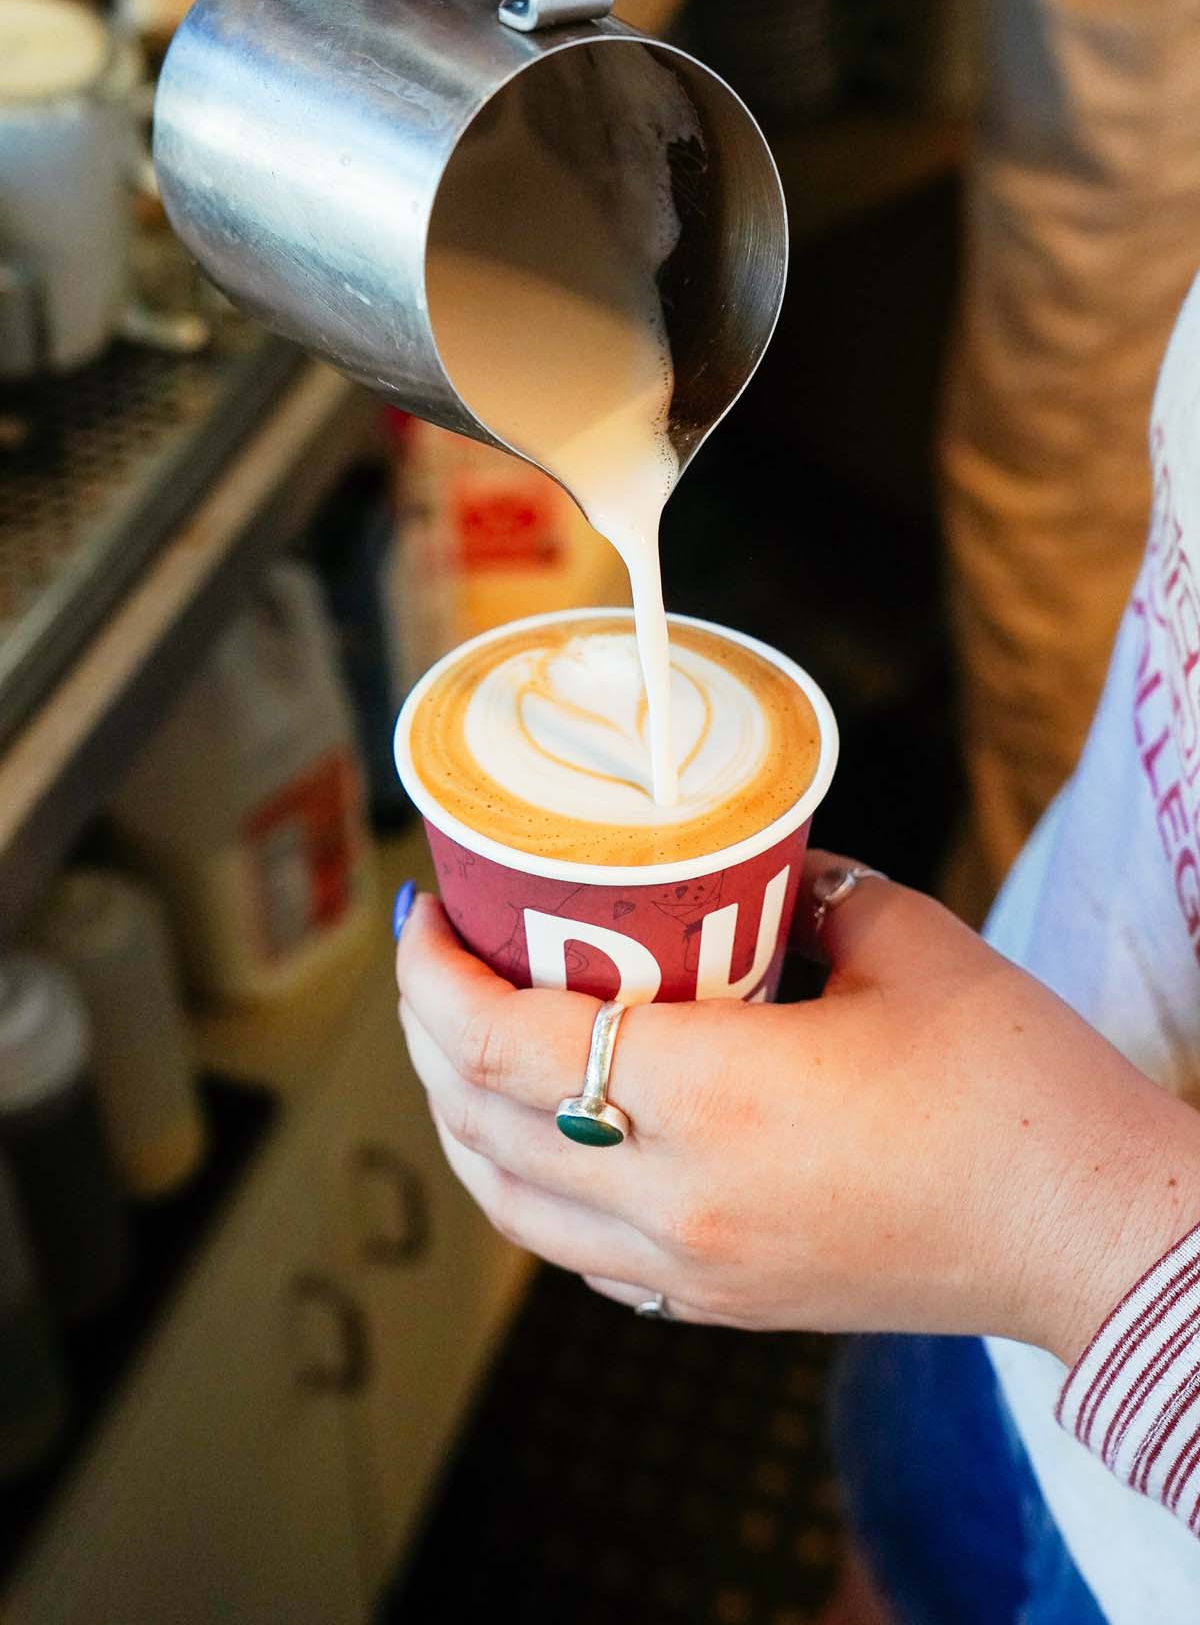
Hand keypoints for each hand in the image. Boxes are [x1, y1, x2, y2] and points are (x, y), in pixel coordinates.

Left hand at [396, 851, 1199, 1363]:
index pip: (500, 1042)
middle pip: (477, 1117)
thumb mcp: (900, 942)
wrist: (1087, 1233)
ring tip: (462, 1034)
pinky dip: (525, 1182)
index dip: (429, 974)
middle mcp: (679, 1198)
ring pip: (504, 1200)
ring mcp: (690, 1266)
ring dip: (457, 1112)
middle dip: (425, 1027)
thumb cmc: (1017, 1086)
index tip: (425, 912)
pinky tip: (546, 1126)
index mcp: (714, 1097)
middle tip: (439, 952)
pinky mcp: (716, 1303)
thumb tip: (737, 868)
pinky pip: (572, 1248)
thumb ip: (797, 891)